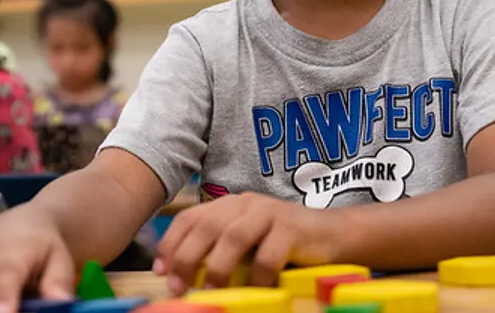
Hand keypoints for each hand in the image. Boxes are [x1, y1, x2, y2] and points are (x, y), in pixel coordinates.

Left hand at [153, 192, 335, 294]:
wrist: (333, 234)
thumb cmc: (285, 245)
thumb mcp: (247, 242)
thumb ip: (219, 249)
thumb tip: (178, 275)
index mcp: (231, 205)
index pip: (191, 218)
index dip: (171, 243)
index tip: (161, 271)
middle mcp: (246, 204)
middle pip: (207, 225)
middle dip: (187, 257)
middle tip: (179, 286)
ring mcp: (270, 213)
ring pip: (233, 238)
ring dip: (217, 268)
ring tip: (211, 291)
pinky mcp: (292, 229)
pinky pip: (268, 255)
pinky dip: (256, 276)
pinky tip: (255, 290)